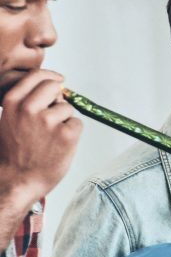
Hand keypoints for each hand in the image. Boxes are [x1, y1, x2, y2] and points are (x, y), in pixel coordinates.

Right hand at [0, 70, 81, 209]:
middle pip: (54, 87)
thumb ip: (25, 104)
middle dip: (58, 98)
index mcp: (13, 103)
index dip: (50, 77)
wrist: (17, 180)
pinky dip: (72, 133)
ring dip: (64, 120)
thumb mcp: (9, 121)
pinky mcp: (66, 134)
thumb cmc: (14, 153)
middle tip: (55, 114)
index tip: (59, 79)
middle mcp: (29, 108)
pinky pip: (77, 124)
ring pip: (67, 108)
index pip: (36, 76)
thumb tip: (52, 91)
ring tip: (51, 138)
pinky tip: (59, 146)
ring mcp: (49, 121)